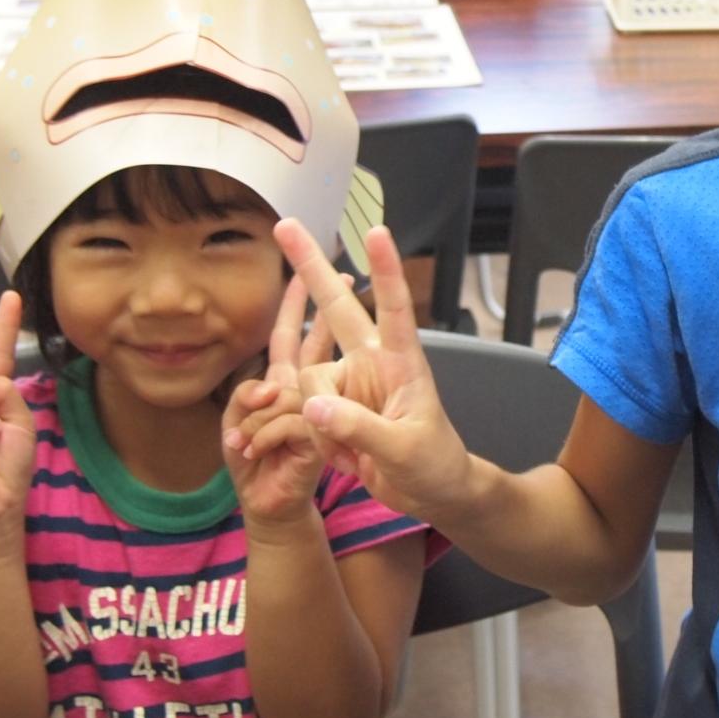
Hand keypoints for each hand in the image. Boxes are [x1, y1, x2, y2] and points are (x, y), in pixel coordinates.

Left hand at [221, 279, 328, 525]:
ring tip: (242, 444)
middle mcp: (307, 391)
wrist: (270, 507)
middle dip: (321, 307)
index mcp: (286, 382)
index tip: (301, 270)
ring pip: (294, 388)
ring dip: (259, 417)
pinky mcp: (322, 437)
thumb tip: (273, 387)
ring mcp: (319, 412)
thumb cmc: (252, 465)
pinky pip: (292, 419)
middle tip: (344, 272)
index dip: (294, 303)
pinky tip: (255, 452)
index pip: (290, 335)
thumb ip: (246, 396)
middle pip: (314, 343)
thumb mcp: (233, 425)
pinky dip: (265, 435)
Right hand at [274, 219, 474, 523]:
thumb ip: (359, 429)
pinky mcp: (333, 406)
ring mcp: (350, 382)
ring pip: (309, 383)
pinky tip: (345, 459)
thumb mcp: (403, 450)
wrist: (430, 493)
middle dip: (310, 265)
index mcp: (403, 362)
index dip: (386, 270)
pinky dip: (316, 439)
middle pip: (336, 307)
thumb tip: (313, 406)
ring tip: (353, 455)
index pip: (395, 308)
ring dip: (320, 423)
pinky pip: (304, 411)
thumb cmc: (433, 464)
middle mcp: (372, 362)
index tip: (378, 231)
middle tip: (285, 224)